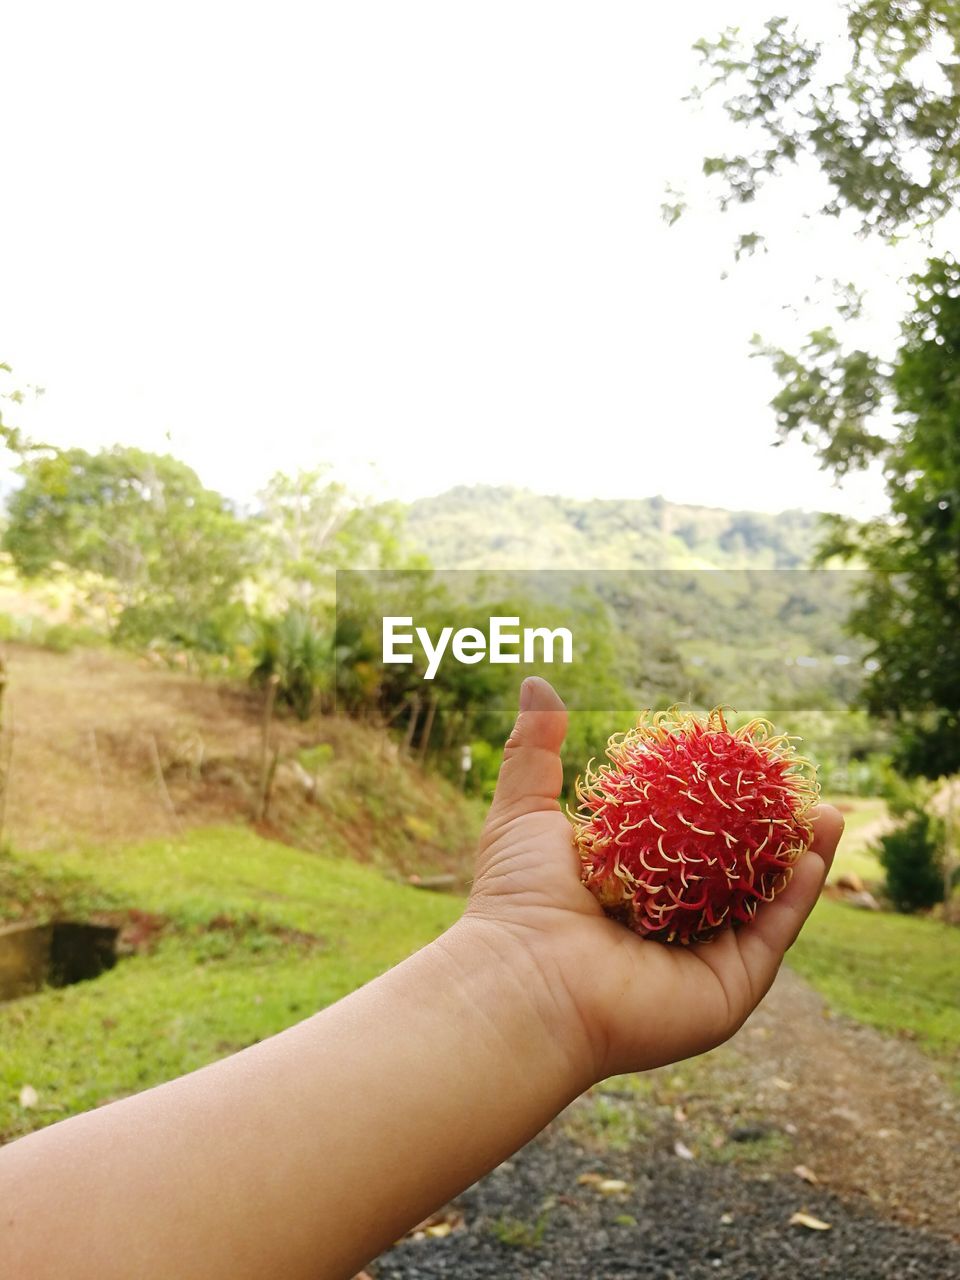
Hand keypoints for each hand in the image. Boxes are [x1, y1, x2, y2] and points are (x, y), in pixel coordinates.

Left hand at [465, 677, 843, 1082]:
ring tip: (827, 810)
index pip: (686, 841)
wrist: (524, 980)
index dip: (718, 804)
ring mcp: (700, 960)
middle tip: (796, 787)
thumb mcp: (524, 810)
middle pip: (734, 871)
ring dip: (800, 858)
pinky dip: (797, 898)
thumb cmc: (518, 897)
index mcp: (631, 890)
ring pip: (763, 902)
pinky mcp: (725, 991)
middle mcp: (669, 926)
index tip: (744, 763)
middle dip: (771, 831)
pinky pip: (771, 937)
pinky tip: (814, 852)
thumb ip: (534, 750)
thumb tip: (537, 680)